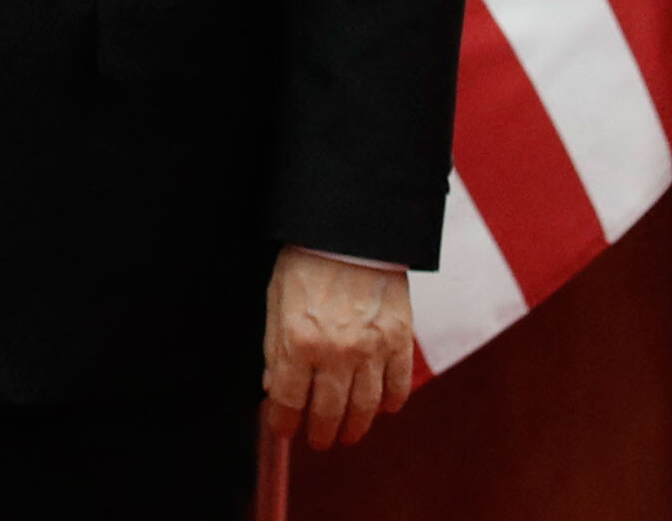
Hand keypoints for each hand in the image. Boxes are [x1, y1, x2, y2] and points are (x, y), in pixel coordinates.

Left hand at [263, 248, 415, 449]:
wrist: (350, 232)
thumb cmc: (306, 261)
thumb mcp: (275, 300)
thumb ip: (274, 347)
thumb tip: (272, 386)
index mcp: (297, 341)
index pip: (288, 400)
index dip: (284, 421)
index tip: (284, 429)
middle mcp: (335, 352)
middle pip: (327, 412)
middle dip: (320, 432)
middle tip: (319, 440)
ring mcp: (371, 350)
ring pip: (364, 407)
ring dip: (355, 427)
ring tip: (347, 435)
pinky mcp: (400, 341)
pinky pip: (398, 386)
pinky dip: (390, 403)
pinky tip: (382, 409)